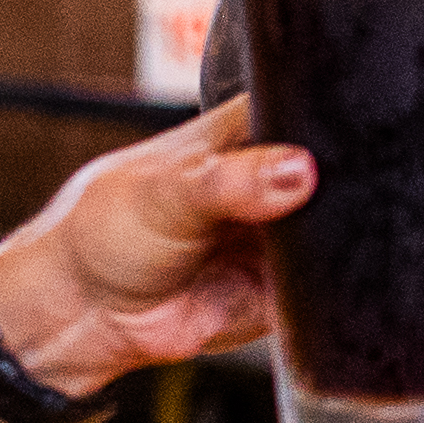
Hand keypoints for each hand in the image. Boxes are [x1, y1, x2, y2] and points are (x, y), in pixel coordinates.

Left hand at [0, 99, 310, 395]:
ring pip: (336, 232)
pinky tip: (303, 281)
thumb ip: (231, 180)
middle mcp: (272, 179)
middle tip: (311, 200)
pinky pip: (324, 289)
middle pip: (334, 173)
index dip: (326, 121)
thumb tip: (297, 169)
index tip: (327, 144)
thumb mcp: (164, 190)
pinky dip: (322, 288)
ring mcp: (283, 235)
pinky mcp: (287, 288)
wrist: (86, 315)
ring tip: (289, 243)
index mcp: (246, 131)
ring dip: (328, 240)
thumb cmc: (106, 232)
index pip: (305, 107)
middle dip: (335, 188)